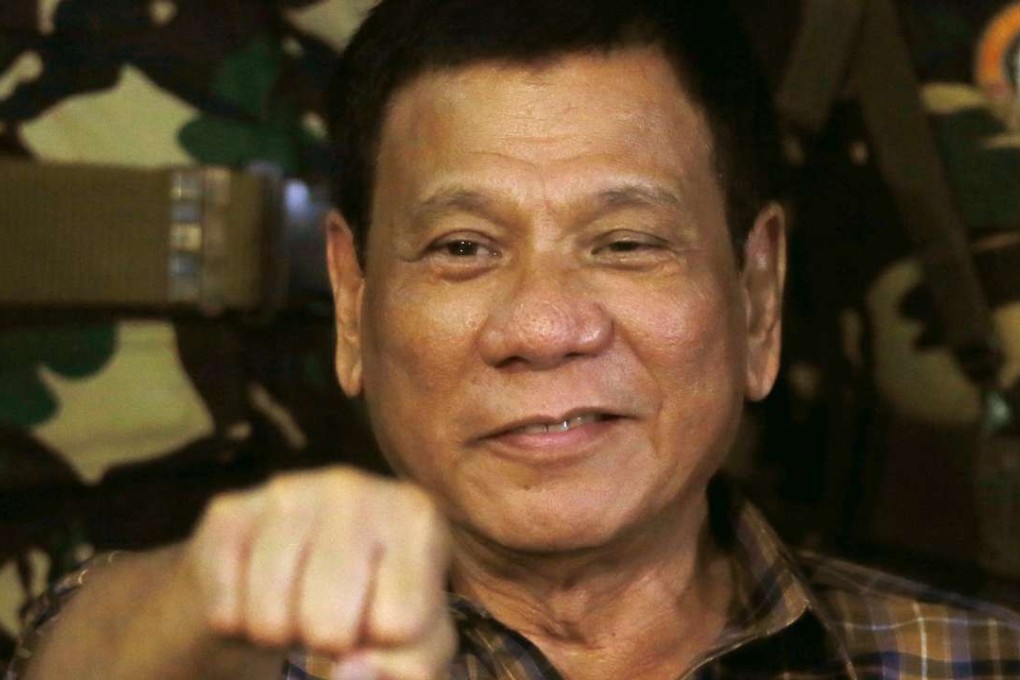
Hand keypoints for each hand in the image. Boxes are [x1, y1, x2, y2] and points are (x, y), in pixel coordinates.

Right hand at [182, 466, 454, 679]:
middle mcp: (352, 488)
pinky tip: (254, 593)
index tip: (379, 617)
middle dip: (325, 644)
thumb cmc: (371, 608)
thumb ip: (407, 666)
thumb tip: (349, 668)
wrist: (289, 575)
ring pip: (270, 620)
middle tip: (329, 618)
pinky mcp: (226, 513)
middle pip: (329, 626)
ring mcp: (285, 493)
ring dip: (277, 635)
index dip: (383, 643)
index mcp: (414, 515)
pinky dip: (234, 624)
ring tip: (294, 607)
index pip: (399, 624)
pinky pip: (223, 611)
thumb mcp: (413, 643)